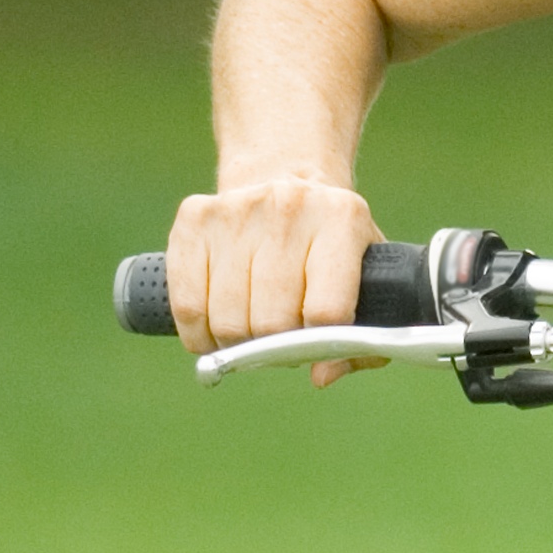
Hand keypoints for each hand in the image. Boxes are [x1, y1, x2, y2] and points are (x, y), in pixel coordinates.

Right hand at [170, 175, 388, 384]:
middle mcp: (290, 208)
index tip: (316, 349)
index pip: (327, 310)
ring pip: (227, 319)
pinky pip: (186, 304)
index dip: (319, 345)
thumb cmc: (330, 245)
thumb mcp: (365, 275)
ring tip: (250, 335)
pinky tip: (214, 333)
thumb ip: (362, 336)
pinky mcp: (194, 218)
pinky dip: (199, 335)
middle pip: (271, 321)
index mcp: (343, 219)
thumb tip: (322, 375)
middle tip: (280, 342)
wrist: (287, 178)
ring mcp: (237, 210)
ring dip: (236, 344)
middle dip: (275, 348)